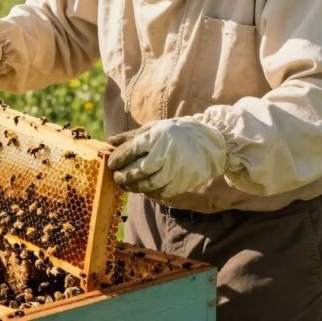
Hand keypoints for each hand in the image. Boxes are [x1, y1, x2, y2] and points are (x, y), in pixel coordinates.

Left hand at [106, 117, 227, 198]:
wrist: (212, 143)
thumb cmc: (177, 133)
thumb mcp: (155, 128)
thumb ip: (131, 136)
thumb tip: (109, 141)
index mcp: (155, 137)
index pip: (129, 151)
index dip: (117, 159)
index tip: (111, 164)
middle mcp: (164, 154)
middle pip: (137, 171)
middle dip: (123, 176)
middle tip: (117, 177)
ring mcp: (174, 170)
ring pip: (148, 185)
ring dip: (134, 187)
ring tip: (127, 185)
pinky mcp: (182, 183)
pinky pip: (161, 193)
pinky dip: (150, 193)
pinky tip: (144, 189)